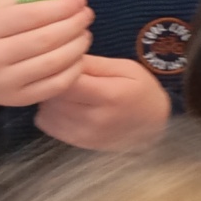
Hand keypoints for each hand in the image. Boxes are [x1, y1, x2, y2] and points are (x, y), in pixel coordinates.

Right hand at [0, 0, 92, 113]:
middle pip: (48, 38)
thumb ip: (33, 0)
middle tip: (87, 15)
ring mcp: (4, 81)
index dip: (63, 7)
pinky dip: (75, 68)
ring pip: (56, 62)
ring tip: (85, 33)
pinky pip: (57, 84)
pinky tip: (78, 56)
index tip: (80, 0)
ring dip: (79, 45)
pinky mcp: (18, 99)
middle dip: (75, 24)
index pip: (33, 15)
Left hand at [34, 56, 171, 151]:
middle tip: (68, 76)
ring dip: (52, 98)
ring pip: (46, 109)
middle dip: (55, 82)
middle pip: (53, 95)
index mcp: (110, 95)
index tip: (67, 62)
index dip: (60, 68)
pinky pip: (46, 123)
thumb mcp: (126, 68)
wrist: (154, 126)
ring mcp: (84, 134)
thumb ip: (94, 63)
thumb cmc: (142, 91)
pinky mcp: (76, 143)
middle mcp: (95, 119)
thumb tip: (64, 57)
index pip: (66, 80)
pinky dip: (51, 112)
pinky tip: (67, 106)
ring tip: (70, 92)